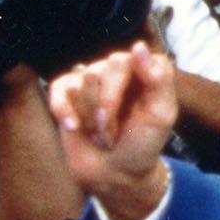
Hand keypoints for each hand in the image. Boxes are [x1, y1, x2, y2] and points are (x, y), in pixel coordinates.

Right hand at [44, 42, 180, 219]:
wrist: (116, 173)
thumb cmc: (142, 144)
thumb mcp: (161, 115)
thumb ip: (159, 79)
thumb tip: (138, 47)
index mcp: (143, 68)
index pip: (123, 62)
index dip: (118, 96)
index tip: (129, 118)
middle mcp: (117, 68)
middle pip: (98, 73)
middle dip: (105, 112)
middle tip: (113, 135)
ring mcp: (91, 78)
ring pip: (78, 85)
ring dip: (89, 119)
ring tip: (101, 134)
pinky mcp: (67, 92)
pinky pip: (58, 90)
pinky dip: (64, 112)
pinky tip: (75, 127)